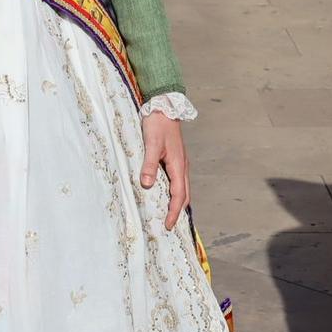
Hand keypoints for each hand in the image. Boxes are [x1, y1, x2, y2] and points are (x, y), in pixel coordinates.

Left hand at [140, 109, 189, 230]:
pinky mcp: (174, 158)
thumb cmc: (157, 124)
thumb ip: (150, 164)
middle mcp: (182, 166)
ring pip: (181, 188)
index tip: (168, 226)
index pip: (178, 195)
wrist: (163, 106)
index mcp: (178, 165)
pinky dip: (173, 192)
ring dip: (177, 202)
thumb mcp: (151, 144)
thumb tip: (147, 185)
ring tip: (168, 214)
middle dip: (177, 211)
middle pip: (183, 195)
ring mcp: (179, 162)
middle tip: (169, 226)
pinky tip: (164, 193)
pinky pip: (176, 180)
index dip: (173, 212)